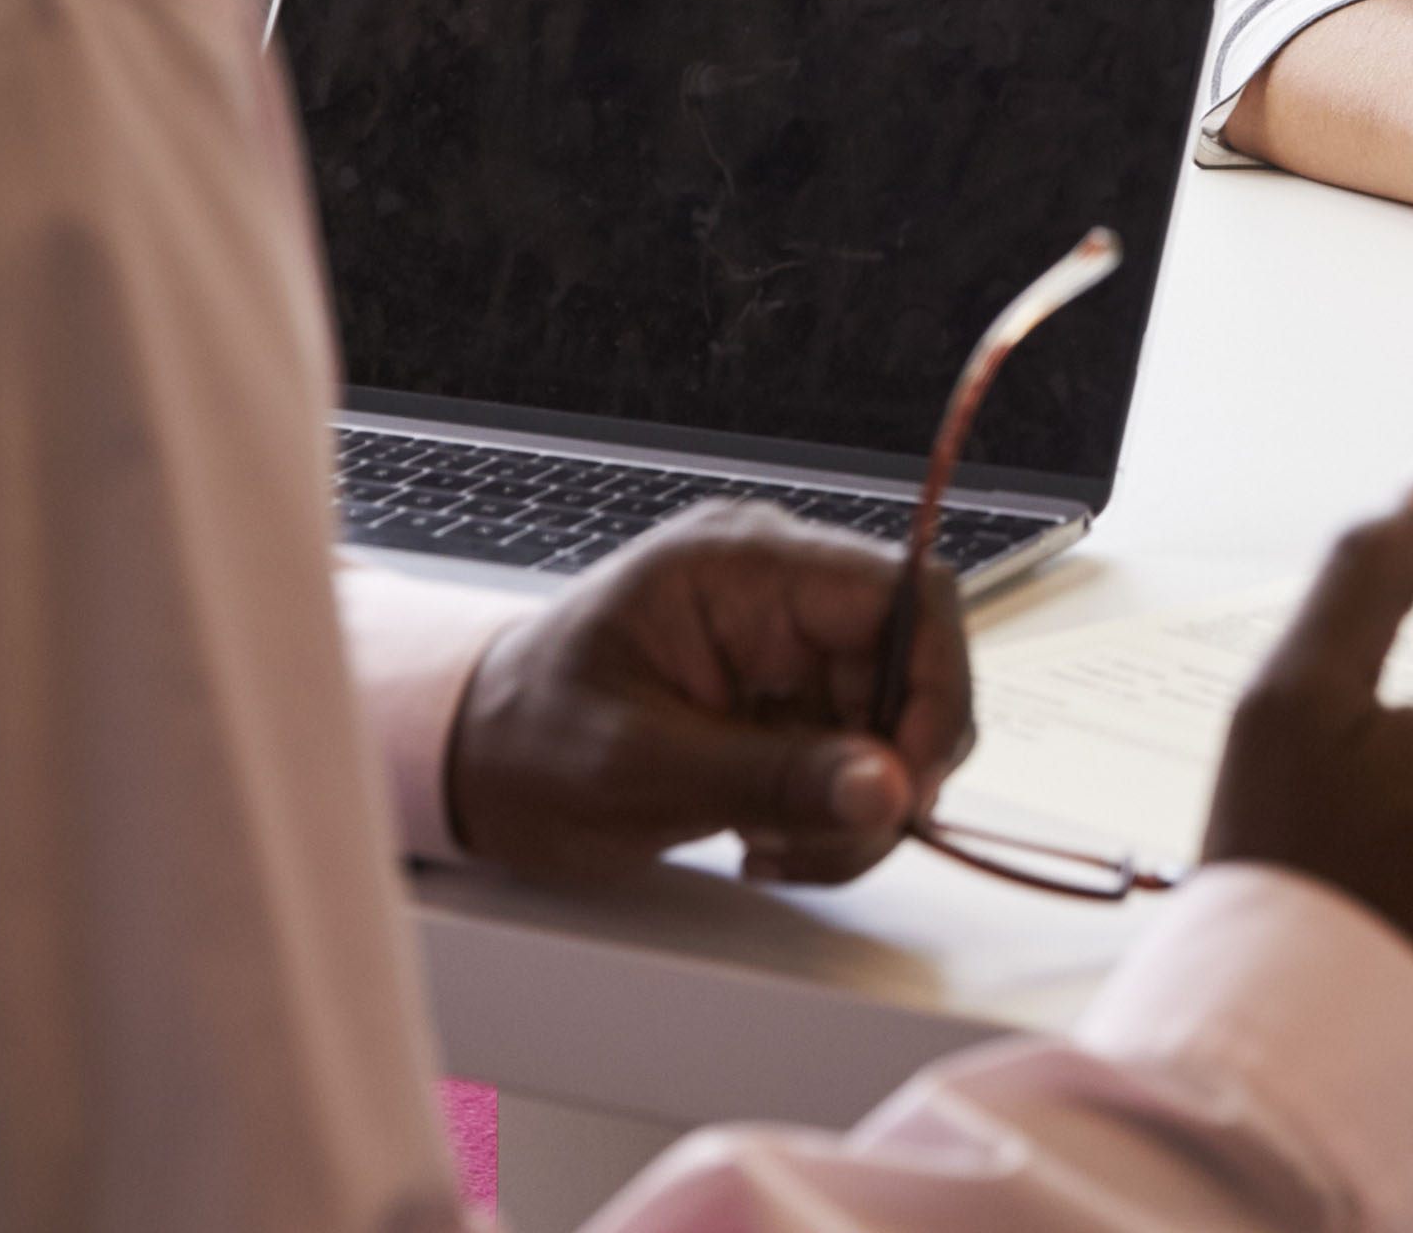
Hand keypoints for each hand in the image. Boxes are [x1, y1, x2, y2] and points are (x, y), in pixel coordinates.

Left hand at [445, 500, 972, 886]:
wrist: (476, 762)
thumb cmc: (527, 741)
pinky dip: (836, 816)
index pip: (904, 592)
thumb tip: (888, 789)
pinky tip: (770, 838)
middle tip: (829, 841)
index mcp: (741, 565)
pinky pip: (862, 758)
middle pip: (915, 668)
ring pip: (898, 725)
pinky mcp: (790, 699)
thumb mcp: (642, 768)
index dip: (935, 684)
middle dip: (890, 770)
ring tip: (776, 848)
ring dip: (862, 807)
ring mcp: (789, 645)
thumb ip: (771, 778)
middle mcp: (779, 590)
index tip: (908, 781)